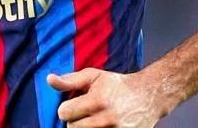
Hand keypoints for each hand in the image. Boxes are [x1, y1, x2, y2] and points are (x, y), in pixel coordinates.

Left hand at [47, 68, 161, 126]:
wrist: (149, 96)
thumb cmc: (117, 85)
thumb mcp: (93, 76)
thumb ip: (70, 80)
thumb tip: (48, 79)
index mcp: (98, 101)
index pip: (64, 113)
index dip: (66, 109)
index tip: (73, 106)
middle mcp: (107, 119)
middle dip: (75, 121)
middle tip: (86, 114)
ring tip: (94, 120)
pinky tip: (101, 126)